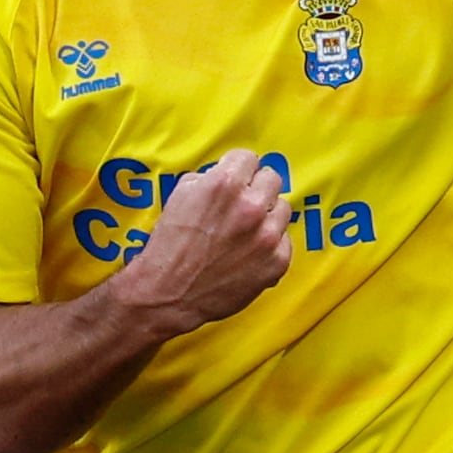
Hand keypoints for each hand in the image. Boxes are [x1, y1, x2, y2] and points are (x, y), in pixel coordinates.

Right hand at [115, 150, 293, 333]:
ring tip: (246, 231)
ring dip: (267, 216)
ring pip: (283, 209)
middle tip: (242, 204)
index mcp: (225, 185)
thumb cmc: (169, 247)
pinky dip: (270, 245)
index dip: (237, 169)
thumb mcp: (179, 196)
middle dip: (256, 188)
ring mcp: (267, 236)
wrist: (168, 294)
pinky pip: (284, 241)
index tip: (234, 180)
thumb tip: (226, 174)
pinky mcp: (277, 262)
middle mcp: (251, 206)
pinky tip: (250, 253)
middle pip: (272, 179)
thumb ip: (208, 179)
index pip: (248, 158)